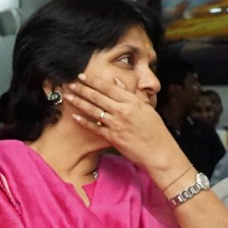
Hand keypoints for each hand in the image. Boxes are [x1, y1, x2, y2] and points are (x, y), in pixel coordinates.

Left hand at [61, 68, 185, 183]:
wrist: (159, 152)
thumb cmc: (155, 130)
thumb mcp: (146, 107)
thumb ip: (130, 94)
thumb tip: (116, 82)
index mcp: (132, 101)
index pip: (109, 87)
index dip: (94, 81)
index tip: (83, 76)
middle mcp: (123, 111)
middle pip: (98, 97)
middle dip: (82, 89)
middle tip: (70, 83)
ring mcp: (117, 124)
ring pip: (93, 110)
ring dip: (79, 102)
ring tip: (68, 96)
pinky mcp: (112, 138)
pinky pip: (95, 127)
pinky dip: (84, 122)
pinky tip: (74, 116)